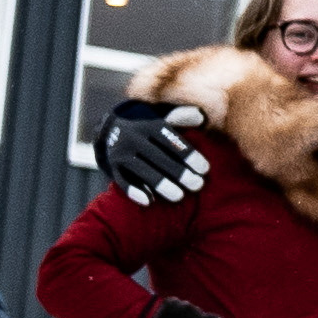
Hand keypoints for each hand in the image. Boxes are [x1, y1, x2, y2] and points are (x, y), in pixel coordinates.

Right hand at [93, 97, 209, 207]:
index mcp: (149, 123)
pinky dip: (134, 191)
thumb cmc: (149, 125)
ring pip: (142, 170)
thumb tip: (200, 118)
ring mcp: (121, 152)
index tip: (205, 170)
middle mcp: (133, 137)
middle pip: (158, 157)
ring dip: (161, 184)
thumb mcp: (163, 116)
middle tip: (198, 185)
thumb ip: (182, 117)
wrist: (112, 127)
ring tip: (179, 196)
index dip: (189, 155)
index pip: (171, 140)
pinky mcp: (113, 166)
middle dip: (179, 173)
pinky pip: (122, 181)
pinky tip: (150, 201)